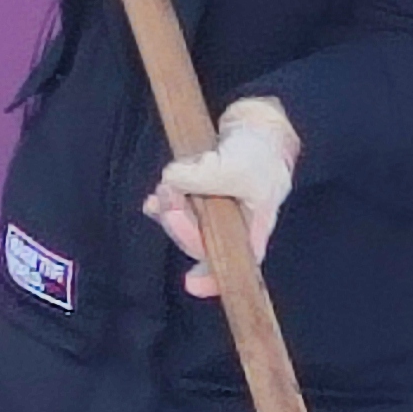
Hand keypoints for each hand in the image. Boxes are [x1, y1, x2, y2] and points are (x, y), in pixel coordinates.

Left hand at [144, 98, 299, 294]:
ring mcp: (214, 214)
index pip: (235, 265)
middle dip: (179, 225)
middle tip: (168, 197)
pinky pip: (177, 210)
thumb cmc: (259, 153)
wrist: (258, 126)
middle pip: (200, 244)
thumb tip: (169, 180)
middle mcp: (232, 229)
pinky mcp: (200, 197)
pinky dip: (163, 205)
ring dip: (169, 211)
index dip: (214, 280)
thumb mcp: (237, 165)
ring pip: (185, 227)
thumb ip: (203, 175)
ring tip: (163, 191)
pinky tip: (153, 201)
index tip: (192, 285)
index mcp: (252, 229)